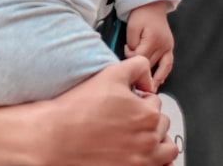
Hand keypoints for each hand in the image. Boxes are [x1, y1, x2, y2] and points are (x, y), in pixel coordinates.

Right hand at [34, 56, 178, 165]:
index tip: (127, 104)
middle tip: (128, 120)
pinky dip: (155, 162)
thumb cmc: (78, 110)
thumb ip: (137, 67)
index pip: (155, 102)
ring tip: (139, 138)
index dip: (140, 99)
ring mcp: (142, 160)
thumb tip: (146, 76)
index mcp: (147, 113)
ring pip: (167, 150)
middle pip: (162, 125)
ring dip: (158, 142)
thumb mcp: (110, 75)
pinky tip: (141, 155)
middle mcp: (148, 139)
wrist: (56, 138)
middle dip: (148, 120)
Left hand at [124, 3, 174, 89]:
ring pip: (163, 67)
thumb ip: (132, 45)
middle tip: (133, 83)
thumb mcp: (132, 28)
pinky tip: (160, 80)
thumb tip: (132, 57)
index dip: (131, 59)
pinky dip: (164, 73)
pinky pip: (168, 63)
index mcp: (153, 40)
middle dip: (142, 72)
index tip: (125, 53)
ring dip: (157, 80)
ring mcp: (168, 47)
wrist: (152, 5)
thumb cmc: (141, 15)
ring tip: (151, 92)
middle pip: (151, 64)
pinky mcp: (170, 47)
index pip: (140, 58)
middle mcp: (163, 45)